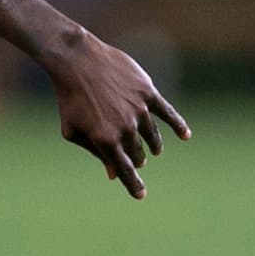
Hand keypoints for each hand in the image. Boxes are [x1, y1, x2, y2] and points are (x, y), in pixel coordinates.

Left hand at [51, 31, 190, 197]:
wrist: (76, 61)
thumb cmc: (69, 98)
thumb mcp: (73, 130)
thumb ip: (94, 152)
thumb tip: (112, 173)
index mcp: (104, 141)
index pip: (124, 170)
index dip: (133, 185)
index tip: (140, 195)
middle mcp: (125, 128)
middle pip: (138, 153)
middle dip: (137, 159)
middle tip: (137, 159)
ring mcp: (139, 110)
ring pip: (152, 136)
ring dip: (153, 145)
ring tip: (153, 149)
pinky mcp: (148, 93)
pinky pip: (168, 113)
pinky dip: (178, 125)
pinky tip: (185, 135)